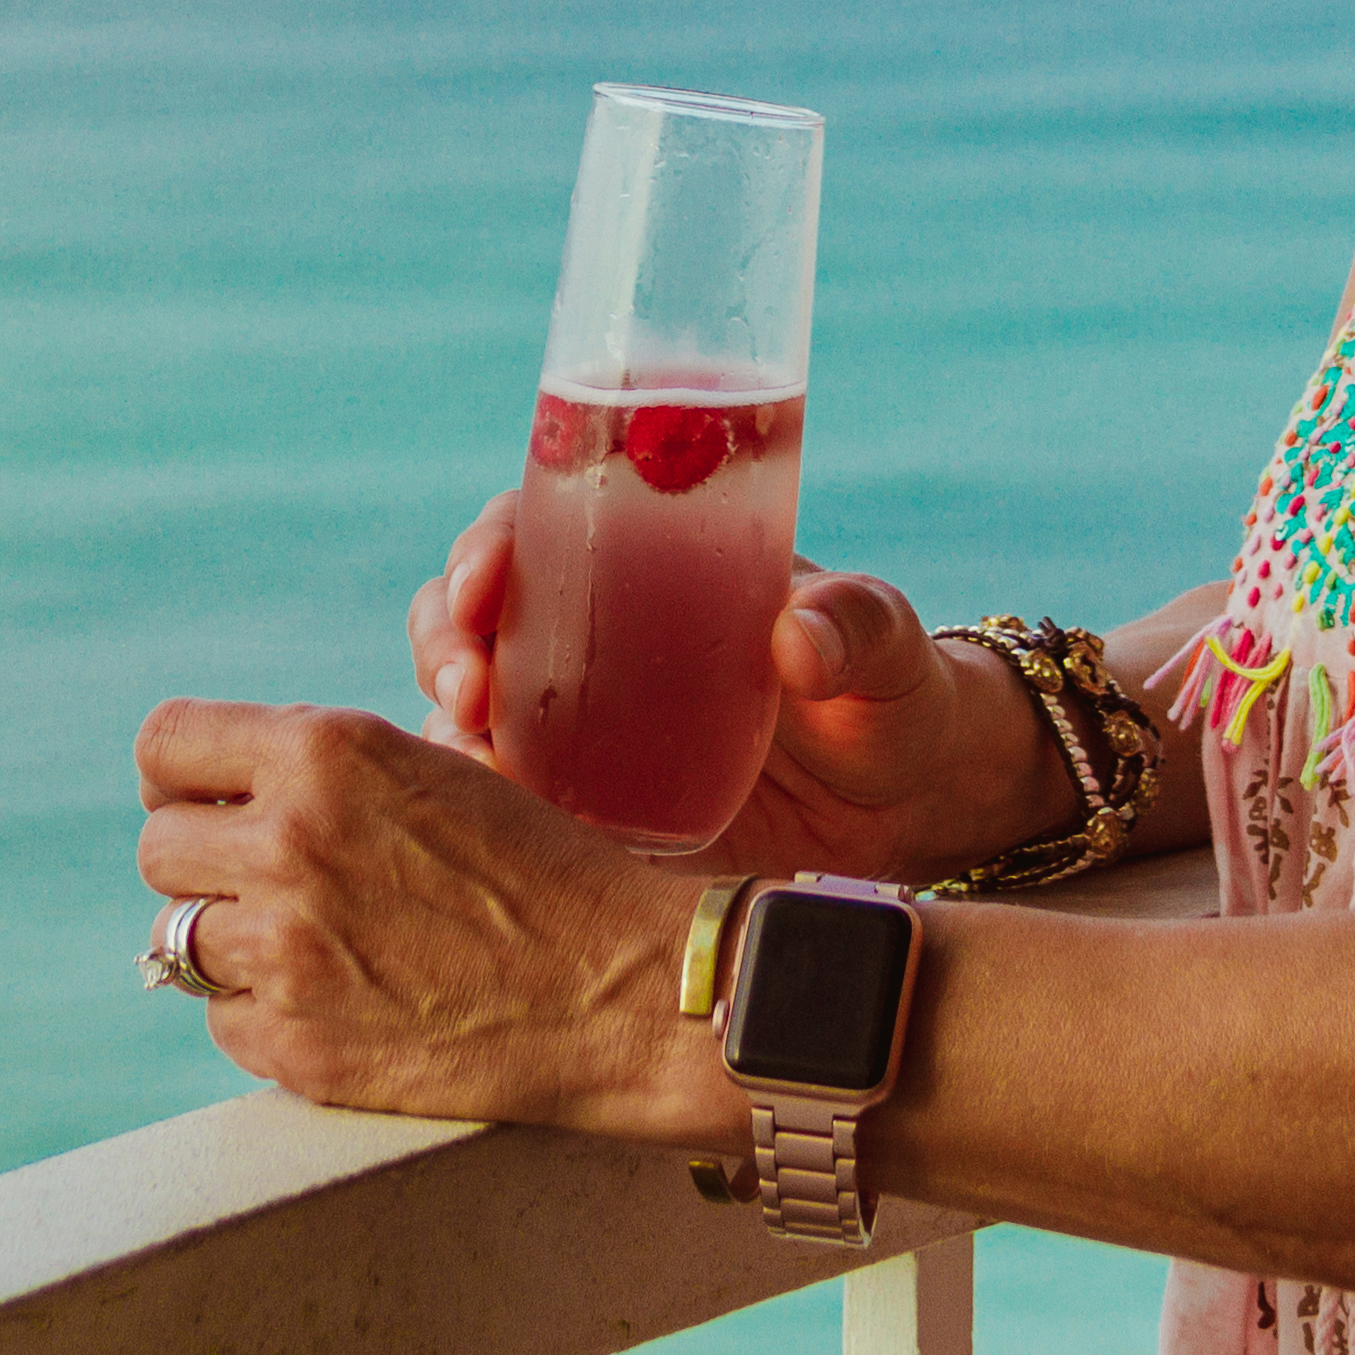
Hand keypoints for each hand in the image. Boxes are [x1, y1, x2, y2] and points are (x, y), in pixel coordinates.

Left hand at [133, 698, 717, 1144]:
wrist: (621, 989)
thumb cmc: (541, 871)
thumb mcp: (430, 769)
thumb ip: (320, 768)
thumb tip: (217, 791)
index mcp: (324, 752)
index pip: (164, 743)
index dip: (180, 776)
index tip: (206, 801)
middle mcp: (289, 841)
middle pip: (159, 847)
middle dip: (206, 864)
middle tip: (269, 883)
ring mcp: (286, 950)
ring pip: (178, 939)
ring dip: (232, 943)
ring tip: (312, 946)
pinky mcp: (296, 1045)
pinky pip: (223, 1020)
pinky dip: (265, 1015)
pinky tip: (341, 1003)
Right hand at [404, 494, 1050, 883]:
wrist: (907, 808)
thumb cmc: (893, 691)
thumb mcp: (886, 645)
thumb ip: (856, 624)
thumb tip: (798, 637)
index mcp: (650, 562)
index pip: (539, 528)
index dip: (489, 547)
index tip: (485, 584)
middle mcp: (595, 637)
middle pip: (474, 617)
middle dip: (447, 641)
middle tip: (470, 688)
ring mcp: (583, 728)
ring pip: (471, 710)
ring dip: (447, 726)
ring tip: (475, 758)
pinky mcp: (588, 812)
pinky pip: (504, 803)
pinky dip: (475, 807)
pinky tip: (487, 825)